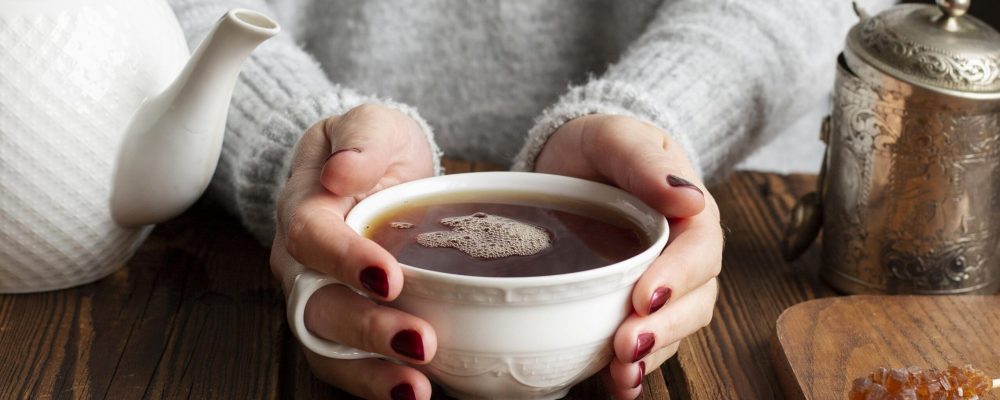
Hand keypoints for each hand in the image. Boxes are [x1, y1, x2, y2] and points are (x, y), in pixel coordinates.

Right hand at [270, 104, 437, 399]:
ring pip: (327, 345)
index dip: (344, 258)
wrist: (372, 171)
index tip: (388, 276)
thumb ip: (361, 140)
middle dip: (367, 329)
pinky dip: (376, 383)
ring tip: (416, 390)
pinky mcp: (343, 325)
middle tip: (419, 341)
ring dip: (370, 372)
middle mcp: (301, 263)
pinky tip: (417, 393)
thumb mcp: (372, 124)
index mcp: (304, 207)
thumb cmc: (371, 148)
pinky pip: (348, 362)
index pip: (311, 236)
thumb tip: (342, 170)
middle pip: (318, 304)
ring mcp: (318, 298)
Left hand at [535, 115, 721, 399]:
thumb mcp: (615, 136)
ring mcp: (661, 285)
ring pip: (675, 328)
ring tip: (622, 373)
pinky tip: (620, 384)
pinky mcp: (633, 306)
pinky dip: (636, 369)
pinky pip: (648, 342)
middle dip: (665, 327)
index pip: (699, 249)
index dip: (678, 277)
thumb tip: (689, 197)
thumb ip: (644, 163)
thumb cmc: (599, 145)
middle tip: (628, 345)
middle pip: (695, 300)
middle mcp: (684, 255)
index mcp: (690, 212)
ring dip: (653, 355)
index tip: (645, 296)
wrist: (570, 161)